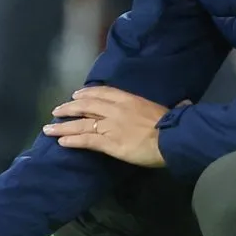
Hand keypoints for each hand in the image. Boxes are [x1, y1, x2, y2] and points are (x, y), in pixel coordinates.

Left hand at [44, 86, 174, 167]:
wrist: (171, 139)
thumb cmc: (174, 125)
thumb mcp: (171, 110)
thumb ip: (174, 107)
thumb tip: (186, 104)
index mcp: (129, 99)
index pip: (102, 92)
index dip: (87, 94)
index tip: (76, 95)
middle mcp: (115, 109)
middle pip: (86, 106)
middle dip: (69, 108)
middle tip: (56, 111)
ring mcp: (110, 126)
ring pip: (81, 123)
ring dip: (63, 126)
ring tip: (48, 129)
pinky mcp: (108, 143)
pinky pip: (86, 140)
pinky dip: (72, 140)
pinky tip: (61, 142)